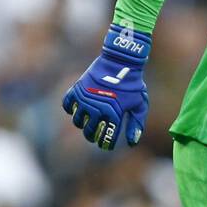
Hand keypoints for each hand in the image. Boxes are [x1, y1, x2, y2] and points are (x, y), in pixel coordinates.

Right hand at [62, 24, 150, 150]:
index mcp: (113, 115)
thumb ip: (136, 124)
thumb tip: (132, 143)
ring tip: (87, 122)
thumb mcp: (139, 104)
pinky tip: (77, 109)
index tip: (107, 146)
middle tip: (95, 136)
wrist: (120, 61)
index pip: (107, 137)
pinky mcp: (77, 89)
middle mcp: (97, 109)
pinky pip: (67, 105)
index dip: (106, 144)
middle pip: (89, 132)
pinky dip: (70, 108)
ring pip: (77, 121)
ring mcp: (85, 99)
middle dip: (92, 136)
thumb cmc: (132, 84)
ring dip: (82, 124)